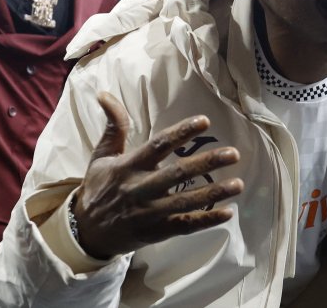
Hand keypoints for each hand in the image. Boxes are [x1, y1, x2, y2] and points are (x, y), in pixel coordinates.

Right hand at [72, 92, 244, 258]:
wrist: (86, 233)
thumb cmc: (98, 188)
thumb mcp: (101, 156)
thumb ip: (113, 126)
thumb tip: (104, 93)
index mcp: (128, 166)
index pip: (158, 146)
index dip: (181, 133)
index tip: (205, 121)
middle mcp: (140, 189)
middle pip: (177, 174)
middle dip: (207, 163)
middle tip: (234, 154)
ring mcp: (150, 212)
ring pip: (185, 201)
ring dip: (213, 193)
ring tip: (239, 184)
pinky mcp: (156, 232)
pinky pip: (185, 226)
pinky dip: (206, 220)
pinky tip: (228, 212)